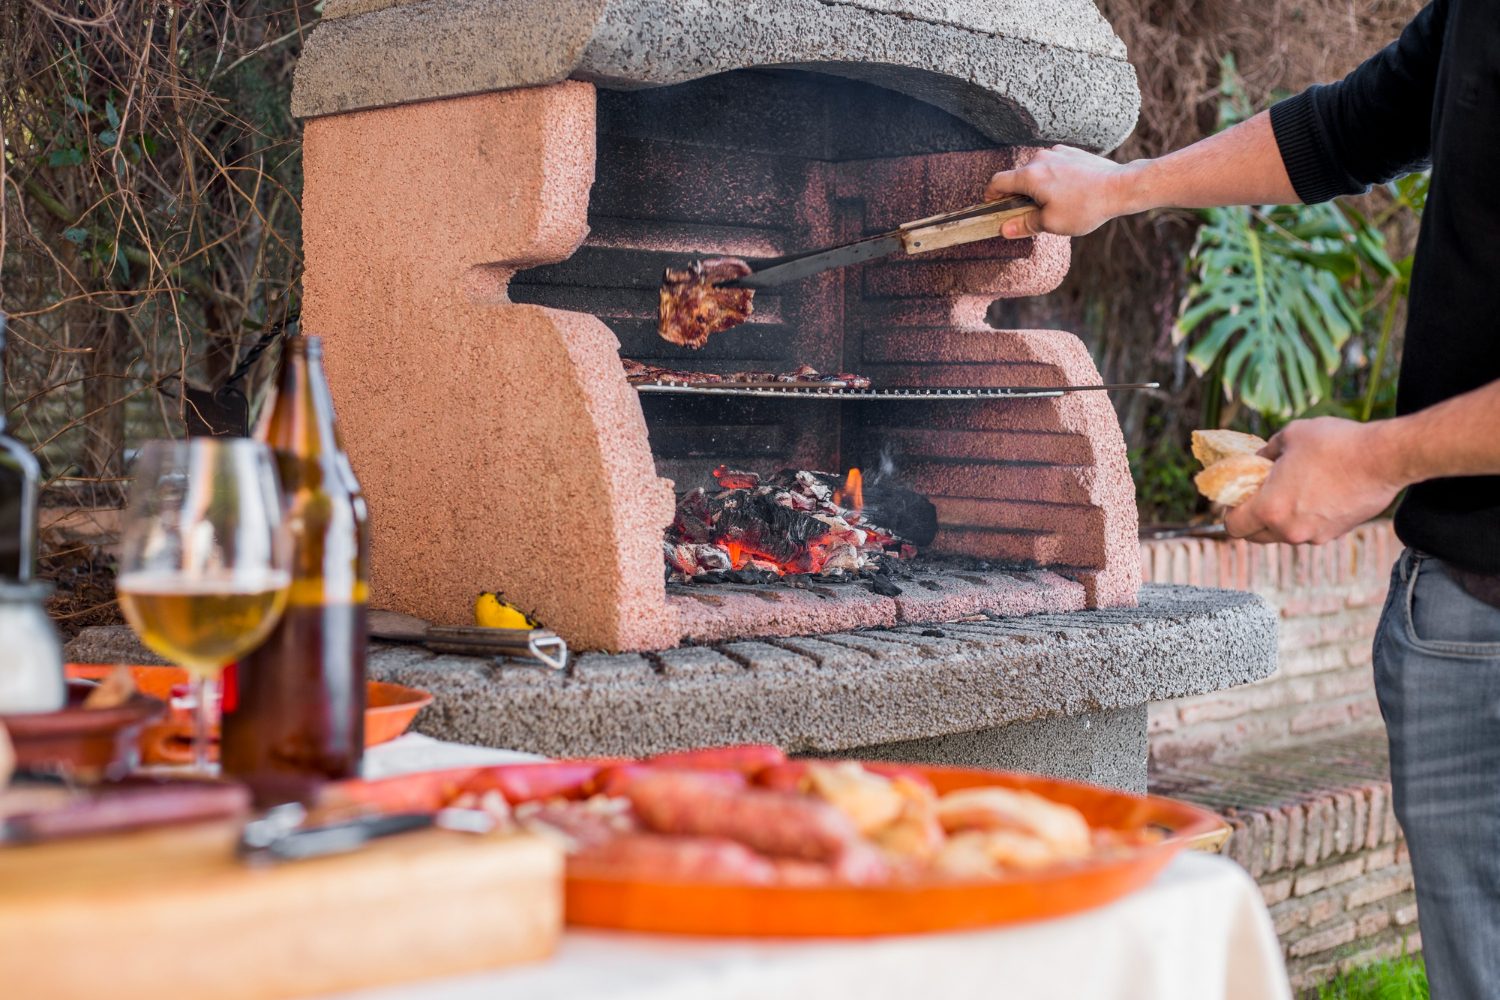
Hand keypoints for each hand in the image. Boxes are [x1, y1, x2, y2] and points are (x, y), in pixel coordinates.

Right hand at [984, 146, 1144, 237]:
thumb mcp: (1051, 223)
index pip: (997, 182)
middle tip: (1028, 214)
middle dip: (1018, 195)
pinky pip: (1053, 165)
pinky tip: (1068, 192)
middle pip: (1017, 177)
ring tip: (1054, 204)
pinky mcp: (1071, 152)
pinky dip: (1053, 178)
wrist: (1119, 187)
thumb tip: (1003, 229)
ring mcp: (1056, 153)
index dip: (990, 197)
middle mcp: (1039, 159)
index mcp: (1029, 176)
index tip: (992, 208)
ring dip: (1037, 187)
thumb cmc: (1085, 206)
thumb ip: (1023, 224)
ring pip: (1036, 171)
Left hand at [1224, 418, 1405, 544]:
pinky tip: (1317, 493)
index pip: (1233, 527)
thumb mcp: (1289, 436)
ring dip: (1281, 518)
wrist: (1384, 458)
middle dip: (1252, 518)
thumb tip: (1258, 458)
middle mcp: (1289, 531)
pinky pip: (1310, 530)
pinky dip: (1306, 518)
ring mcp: (1315, 535)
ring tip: (1292, 489)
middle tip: (1260, 493)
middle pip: (1256, 536)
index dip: (1230, 512)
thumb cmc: (1334, 444)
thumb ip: (1265, 452)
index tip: (1237, 497)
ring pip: (1284, 534)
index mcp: (1270, 509)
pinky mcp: (1337, 534)